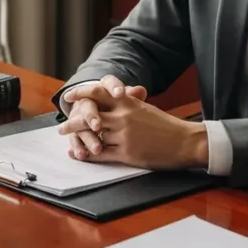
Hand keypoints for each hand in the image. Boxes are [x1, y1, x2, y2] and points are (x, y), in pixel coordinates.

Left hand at [59, 84, 207, 170]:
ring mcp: (124, 136)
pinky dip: (87, 154)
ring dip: (78, 138)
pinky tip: (79, 154)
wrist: (185, 142)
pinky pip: (101, 154)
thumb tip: (115, 95)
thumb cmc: (166, 125)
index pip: (99, 92)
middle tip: (61, 126)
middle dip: (73, 121)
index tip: (68, 97)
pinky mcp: (127, 154)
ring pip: (93, 136)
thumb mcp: (145, 108)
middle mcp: (124, 117)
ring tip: (66, 140)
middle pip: (90, 116)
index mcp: (128, 103)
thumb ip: (128, 102)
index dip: (80, 93)